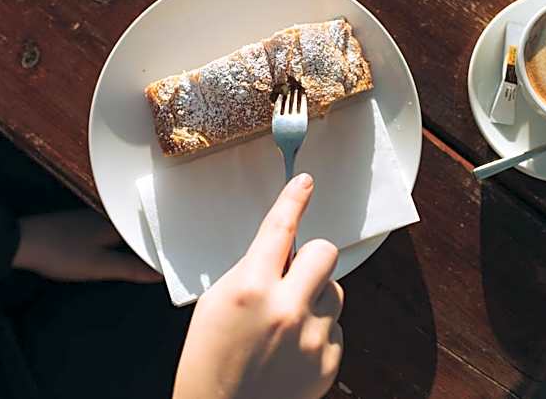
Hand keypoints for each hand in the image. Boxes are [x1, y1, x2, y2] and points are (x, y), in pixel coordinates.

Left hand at [12, 209, 161, 282]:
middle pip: (136, 228)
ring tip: (149, 253)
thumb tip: (160, 274)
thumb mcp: (99, 267)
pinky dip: (119, 239)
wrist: (21, 242)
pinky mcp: (78, 223)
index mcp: (116, 223)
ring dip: (135, 239)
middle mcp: (106, 215)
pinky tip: (118, 248)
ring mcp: (90, 217)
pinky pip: (108, 229)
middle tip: (170, 254)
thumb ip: (130, 269)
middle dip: (151, 240)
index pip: (147, 232)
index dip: (163, 244)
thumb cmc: (61, 253)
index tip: (179, 255)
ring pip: (122, 228)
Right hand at [173, 173, 343, 398]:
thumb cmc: (209, 358)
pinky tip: (291, 352)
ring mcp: (311, 337)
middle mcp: (286, 308)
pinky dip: (318, 334)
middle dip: (311, 257)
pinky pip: (336, 328)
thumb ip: (251, 270)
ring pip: (334, 291)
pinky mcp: (328, 363)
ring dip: (314, 298)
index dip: (294, 199)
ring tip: (285, 325)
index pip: (280, 227)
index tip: (304, 183)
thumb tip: (282, 249)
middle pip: (324, 252)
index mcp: (251, 287)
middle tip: (294, 273)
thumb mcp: (217, 302)